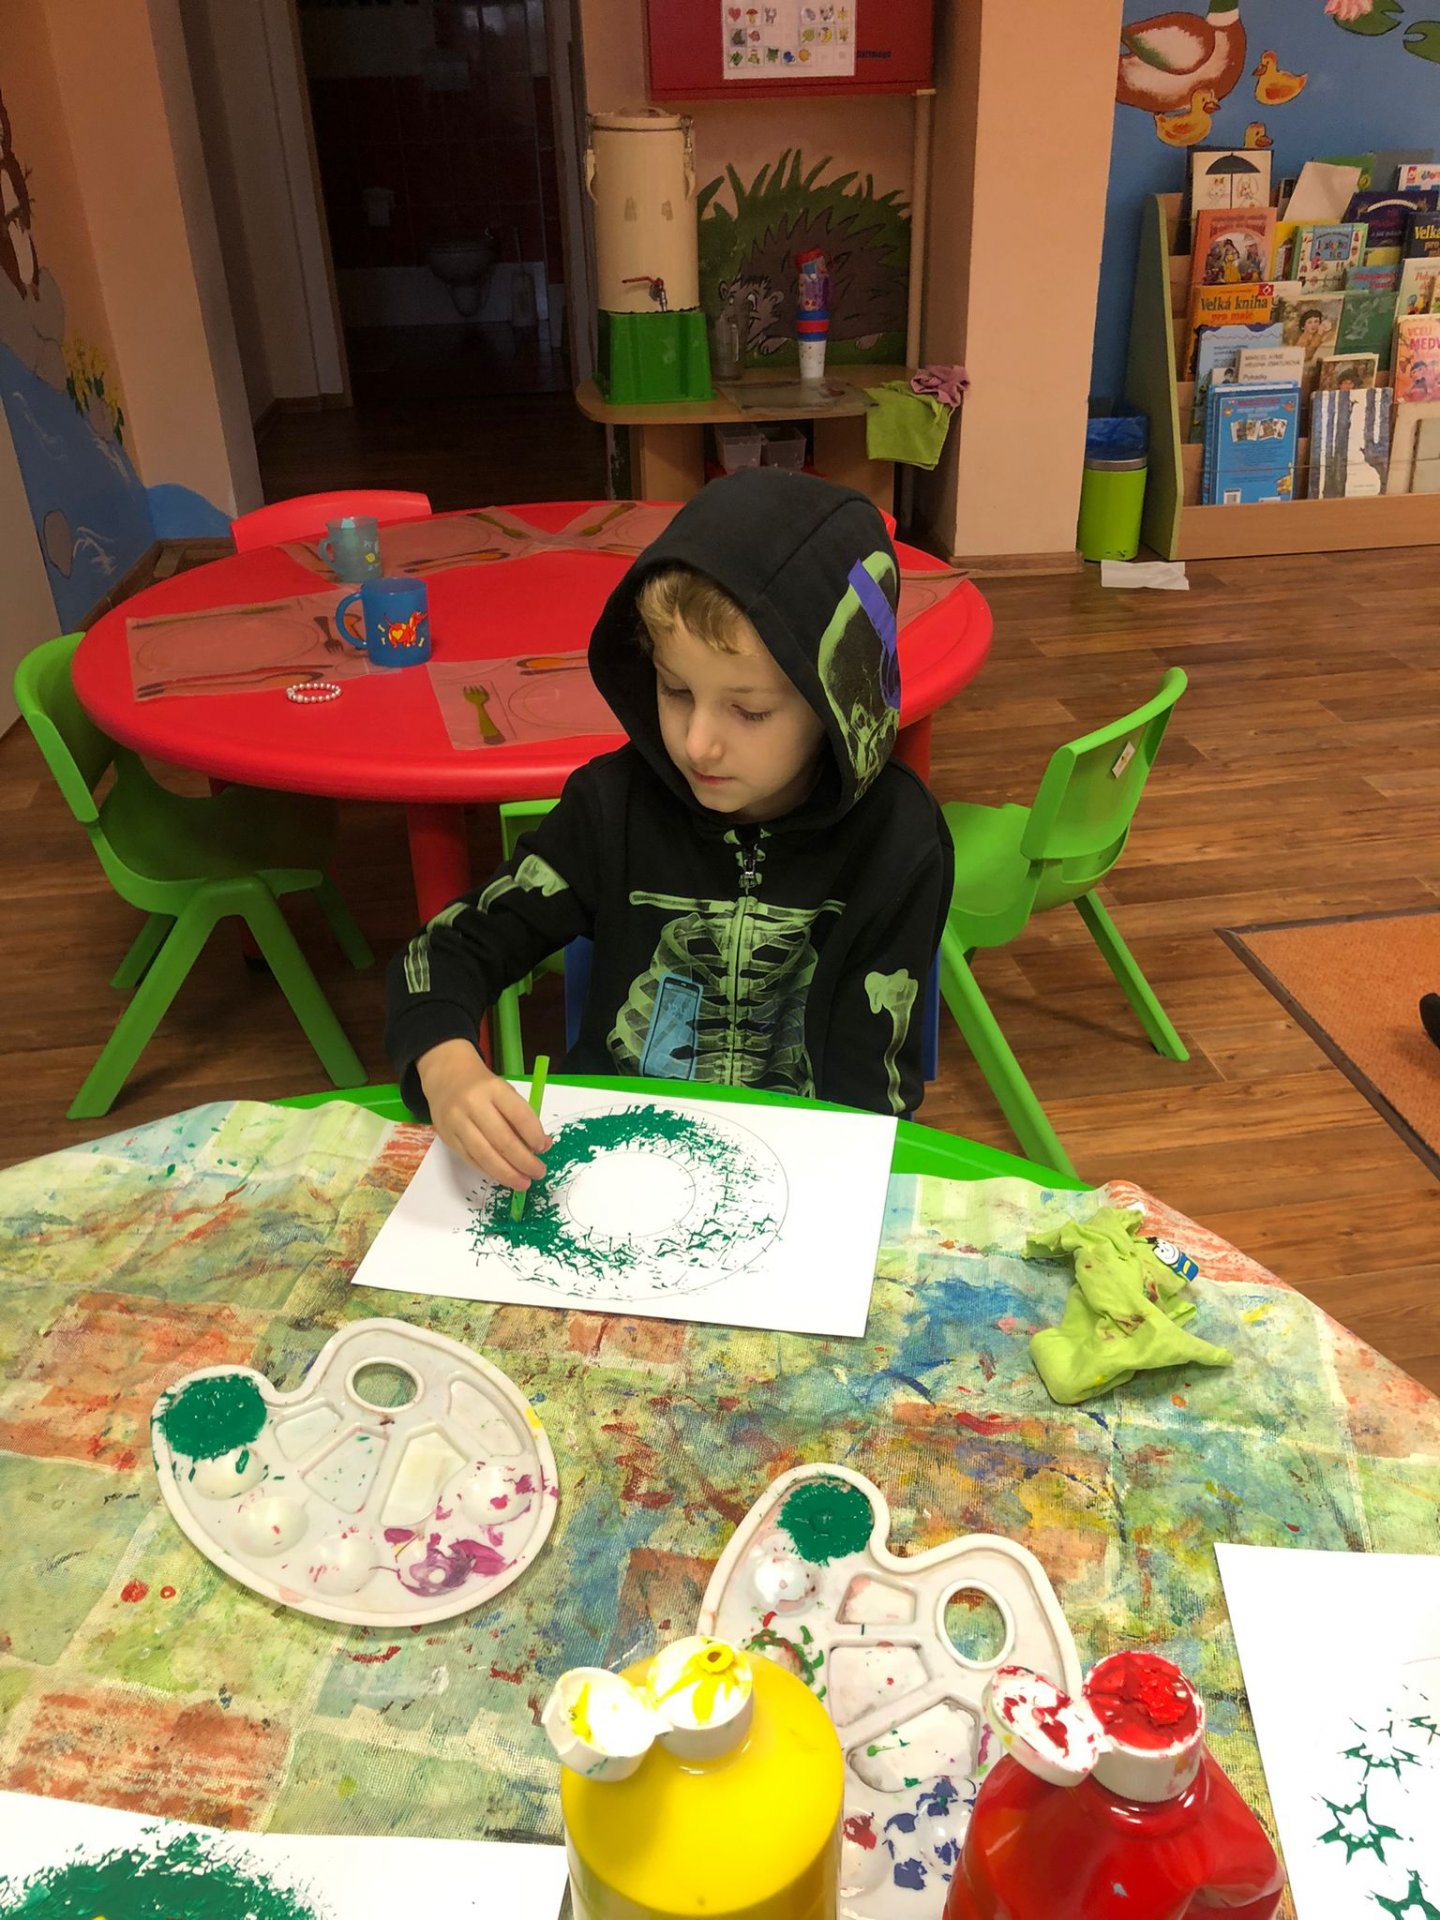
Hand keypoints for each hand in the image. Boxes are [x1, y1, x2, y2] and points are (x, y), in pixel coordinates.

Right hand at [416, 1040, 550, 1190]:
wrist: (446, 1075)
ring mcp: (457, 1122)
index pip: (519, 1116)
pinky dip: (489, 1171)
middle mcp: (473, 1105)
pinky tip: (503, 1176)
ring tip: (523, 1183)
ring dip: (507, 1174)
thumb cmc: (482, 1086)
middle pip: (502, 1140)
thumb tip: (541, 1146)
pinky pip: (471, 1160)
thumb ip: (521, 1116)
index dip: (534, 1136)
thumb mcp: (504, 1091)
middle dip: (524, 1162)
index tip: (544, 1148)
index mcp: (493, 1089)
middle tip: (538, 1173)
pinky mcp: (447, 1137)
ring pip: (484, 1155)